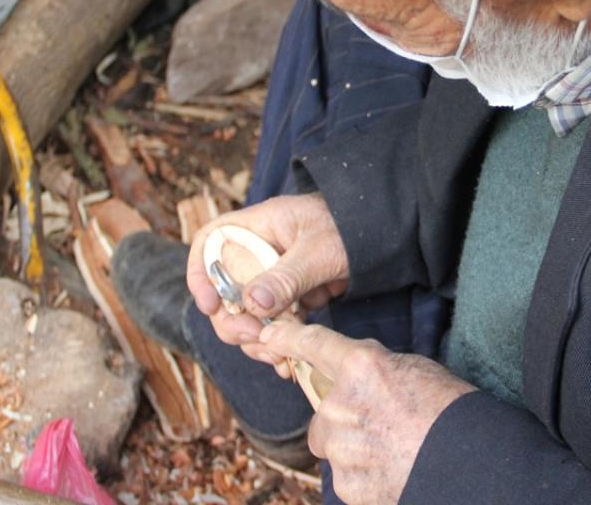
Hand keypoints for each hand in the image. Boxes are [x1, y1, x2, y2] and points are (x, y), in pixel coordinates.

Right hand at [186, 193, 349, 366]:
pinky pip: (274, 325)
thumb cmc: (353, 226)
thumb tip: (252, 305)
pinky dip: (278, 345)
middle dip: (233, 321)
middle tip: (255, 338)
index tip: (210, 305)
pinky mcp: (293, 297)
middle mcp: (261, 252)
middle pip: (225, 290)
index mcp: (259, 227)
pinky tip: (289, 365)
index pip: (211, 243)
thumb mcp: (321, 250)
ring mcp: (275, 277)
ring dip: (256, 341)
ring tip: (277, 356)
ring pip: (248, 315)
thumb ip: (287, 276)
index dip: (201, 274)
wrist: (389, 236)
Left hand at [259, 321, 475, 504]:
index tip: (267, 338)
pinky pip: (345, 476)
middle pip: (322, 411)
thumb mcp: (412, 369)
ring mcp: (341, 448)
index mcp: (361, 367)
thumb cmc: (449, 409)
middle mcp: (341, 405)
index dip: (287, 340)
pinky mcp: (347, 484)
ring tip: (393, 450)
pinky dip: (363, 476)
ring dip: (352, 447)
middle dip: (342, 418)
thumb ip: (373, 370)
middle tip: (381, 425)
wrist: (468, 461)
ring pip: (332, 446)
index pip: (313, 346)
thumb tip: (356, 375)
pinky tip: (391, 470)